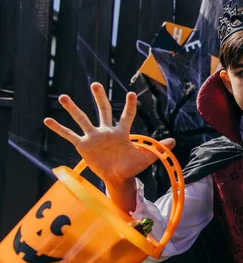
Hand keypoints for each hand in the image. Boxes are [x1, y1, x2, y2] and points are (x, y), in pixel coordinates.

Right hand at [44, 82, 174, 184]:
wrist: (118, 178)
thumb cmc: (132, 166)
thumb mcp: (147, 157)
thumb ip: (159, 148)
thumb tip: (174, 142)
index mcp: (122, 132)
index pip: (126, 115)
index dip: (130, 106)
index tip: (132, 93)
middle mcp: (107, 131)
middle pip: (103, 111)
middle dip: (99, 98)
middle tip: (95, 84)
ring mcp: (94, 137)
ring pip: (83, 119)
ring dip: (73, 109)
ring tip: (63, 97)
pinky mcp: (83, 145)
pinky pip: (69, 135)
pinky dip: (59, 128)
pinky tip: (47, 120)